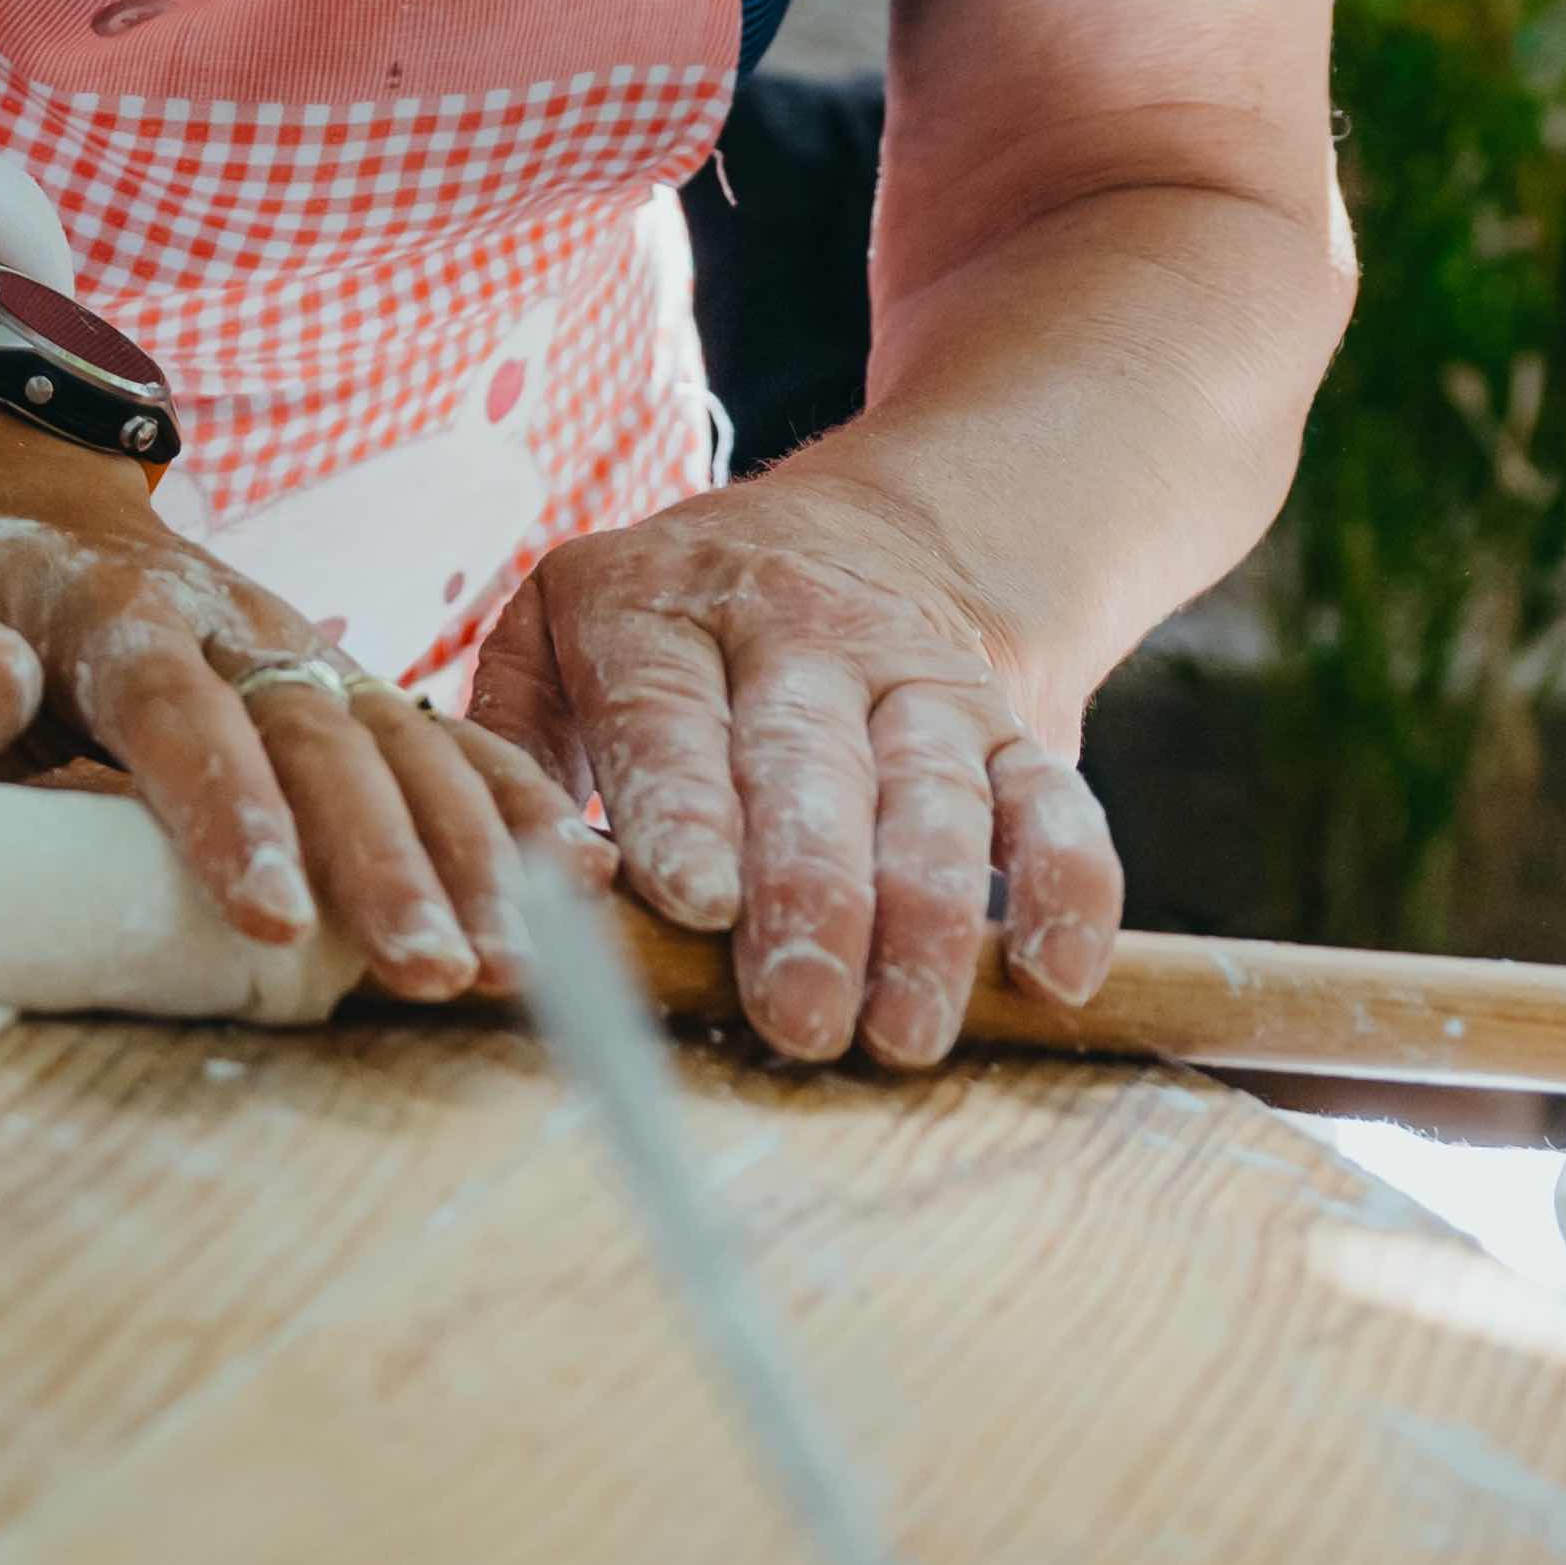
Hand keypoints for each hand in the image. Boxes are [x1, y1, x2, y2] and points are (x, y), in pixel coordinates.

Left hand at [0, 442, 562, 1000]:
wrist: (38, 517)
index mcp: (116, 615)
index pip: (179, 713)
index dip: (232, 811)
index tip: (276, 913)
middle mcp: (236, 627)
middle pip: (319, 739)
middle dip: (382, 857)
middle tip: (428, 970)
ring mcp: (308, 655)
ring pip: (403, 744)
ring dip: (467, 852)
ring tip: (511, 965)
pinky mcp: (351, 688)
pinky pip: (447, 737)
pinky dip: (518, 800)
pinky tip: (583, 878)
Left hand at [465, 464, 1120, 1070]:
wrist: (870, 533)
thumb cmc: (671, 633)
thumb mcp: (563, 631)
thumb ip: (513, 738)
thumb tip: (497, 873)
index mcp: (661, 611)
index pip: (671, 715)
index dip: (685, 807)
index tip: (692, 901)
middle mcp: (798, 632)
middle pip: (808, 766)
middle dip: (807, 893)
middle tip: (797, 1013)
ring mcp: (915, 675)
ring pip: (933, 792)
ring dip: (927, 920)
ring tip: (904, 1031)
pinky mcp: (1009, 720)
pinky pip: (1051, 799)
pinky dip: (1068, 885)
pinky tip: (1054, 974)